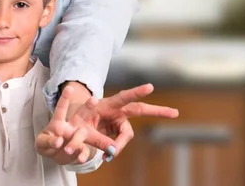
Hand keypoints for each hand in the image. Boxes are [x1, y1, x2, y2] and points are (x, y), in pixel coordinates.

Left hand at [36, 85, 103, 164]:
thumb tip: (59, 141)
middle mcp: (71, 127)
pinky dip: (83, 154)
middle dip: (87, 106)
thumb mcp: (43, 142)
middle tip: (94, 100)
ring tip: (80, 146)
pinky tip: (82, 157)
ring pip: (86, 134)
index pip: (61, 108)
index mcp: (59, 121)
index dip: (65, 98)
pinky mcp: (81, 150)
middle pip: (81, 114)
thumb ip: (49, 141)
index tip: (69, 87)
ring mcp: (77, 138)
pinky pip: (84, 151)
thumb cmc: (48, 143)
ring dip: (90, 136)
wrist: (54, 156)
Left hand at [37, 83, 178, 162]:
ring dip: (119, 143)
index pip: (125, 98)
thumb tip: (113, 153)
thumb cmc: (76, 124)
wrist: (69, 128)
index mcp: (107, 103)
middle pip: (139, 109)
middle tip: (175, 112)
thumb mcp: (83, 130)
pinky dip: (114, 149)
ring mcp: (117, 120)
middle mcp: (115, 110)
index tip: (150, 87)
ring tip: (107, 155)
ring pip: (126, 133)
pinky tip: (106, 157)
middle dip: (157, 111)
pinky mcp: (115, 130)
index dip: (137, 93)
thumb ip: (97, 139)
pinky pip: (118, 141)